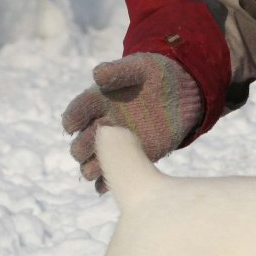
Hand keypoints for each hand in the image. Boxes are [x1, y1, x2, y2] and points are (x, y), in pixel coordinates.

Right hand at [62, 53, 202, 191]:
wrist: (184, 91)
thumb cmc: (157, 74)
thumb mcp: (139, 67)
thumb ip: (119, 71)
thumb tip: (97, 74)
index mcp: (99, 100)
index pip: (80, 110)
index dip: (73, 117)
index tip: (71, 124)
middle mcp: (104, 123)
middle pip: (83, 141)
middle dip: (82, 147)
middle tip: (87, 151)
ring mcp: (119, 142)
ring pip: (95, 160)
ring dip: (92, 168)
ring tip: (92, 173)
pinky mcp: (137, 155)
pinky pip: (117, 171)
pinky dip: (107, 182)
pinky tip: (104, 188)